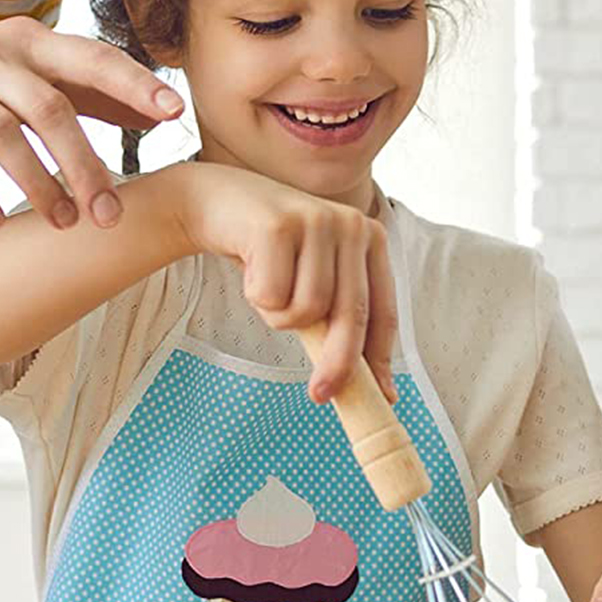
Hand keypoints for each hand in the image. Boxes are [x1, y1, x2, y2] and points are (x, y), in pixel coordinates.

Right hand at [0, 17, 183, 231]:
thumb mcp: (26, 76)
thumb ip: (89, 92)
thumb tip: (158, 116)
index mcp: (25, 41)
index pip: (90, 58)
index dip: (133, 83)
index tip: (174, 112)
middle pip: (49, 108)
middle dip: (85, 164)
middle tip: (110, 215)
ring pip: (0, 135)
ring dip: (37, 184)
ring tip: (64, 223)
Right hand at [178, 167, 397, 403]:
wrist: (218, 202)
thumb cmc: (271, 253)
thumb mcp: (312, 280)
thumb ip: (337, 319)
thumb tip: (370, 385)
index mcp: (370, 239)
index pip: (383, 310)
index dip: (381, 359)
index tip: (381, 398)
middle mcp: (351, 224)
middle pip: (352, 315)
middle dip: (337, 363)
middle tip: (319, 396)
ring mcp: (316, 220)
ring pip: (308, 309)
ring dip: (279, 315)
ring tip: (267, 287)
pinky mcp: (279, 225)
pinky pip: (273, 296)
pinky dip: (256, 298)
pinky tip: (250, 268)